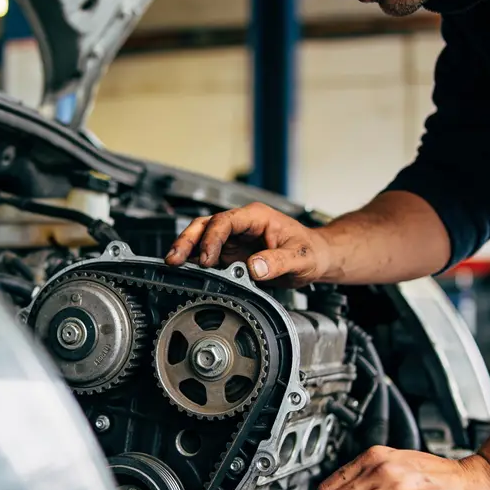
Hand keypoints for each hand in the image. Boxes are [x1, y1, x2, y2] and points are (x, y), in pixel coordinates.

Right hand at [164, 202, 331, 286]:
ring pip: (202, 238)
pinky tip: (187, 273)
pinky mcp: (231, 254)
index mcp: (257, 217)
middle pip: (206, 225)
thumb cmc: (311, 251)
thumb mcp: (300, 258)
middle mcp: (242, 225)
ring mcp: (234, 239)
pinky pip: (209, 255)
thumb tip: (253, 267)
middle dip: (187, 240)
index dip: (212, 238)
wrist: (316, 258)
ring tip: (173, 264)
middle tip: (174, 258)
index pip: (225, 221)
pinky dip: (196, 263)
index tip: (207, 259)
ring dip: (187, 250)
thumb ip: (277, 262)